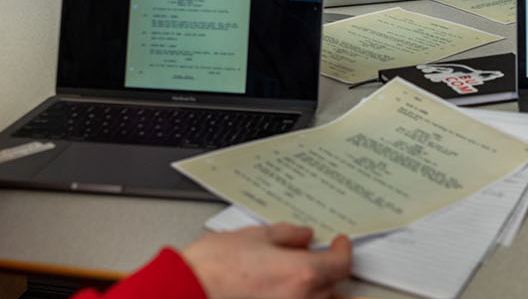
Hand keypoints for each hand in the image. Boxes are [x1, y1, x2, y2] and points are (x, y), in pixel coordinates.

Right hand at [181, 223, 352, 298]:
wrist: (184, 291)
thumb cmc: (212, 267)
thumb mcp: (254, 237)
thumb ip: (287, 236)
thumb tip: (304, 236)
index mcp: (302, 274)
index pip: (341, 265)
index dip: (343, 251)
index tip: (339, 244)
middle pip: (332, 288)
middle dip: (326, 271)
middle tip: (313, 256)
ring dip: (312, 289)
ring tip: (293, 275)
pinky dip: (294, 297)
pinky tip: (278, 288)